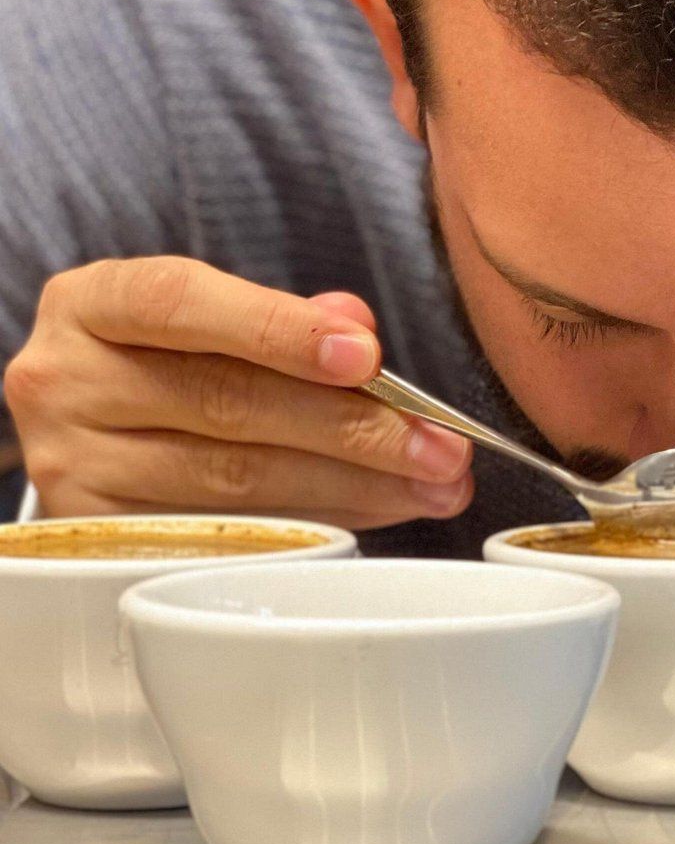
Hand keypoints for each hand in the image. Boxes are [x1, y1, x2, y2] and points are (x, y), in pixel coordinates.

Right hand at [5, 256, 472, 528]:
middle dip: (353, 428)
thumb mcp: (212, 321)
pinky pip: (225, 536)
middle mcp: (65, 381)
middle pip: (225, 404)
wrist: (89, 430)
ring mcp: (73, 468)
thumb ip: (284, 318)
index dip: (279, 328)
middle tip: (440, 449)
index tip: (367, 358)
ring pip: (233, 480)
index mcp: (93, 304)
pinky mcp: (100, 541)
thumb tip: (356, 326)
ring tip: (431, 488)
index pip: (182, 303)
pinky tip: (371, 516)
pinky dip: (311, 524)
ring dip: (352, 487)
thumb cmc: (171, 365)